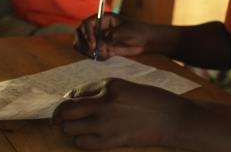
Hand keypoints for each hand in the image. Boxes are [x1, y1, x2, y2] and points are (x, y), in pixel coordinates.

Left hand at [53, 78, 193, 149]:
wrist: (170, 118)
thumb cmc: (147, 99)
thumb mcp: (123, 86)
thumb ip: (99, 90)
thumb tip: (72, 99)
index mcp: (108, 86)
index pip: (75, 93)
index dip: (69, 100)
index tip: (70, 105)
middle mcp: (104, 104)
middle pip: (65, 112)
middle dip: (60, 115)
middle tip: (62, 118)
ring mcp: (106, 124)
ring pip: (70, 129)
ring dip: (72, 128)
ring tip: (82, 127)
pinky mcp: (110, 141)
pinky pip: (81, 144)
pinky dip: (81, 141)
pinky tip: (90, 136)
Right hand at [74, 13, 155, 58]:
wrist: (147, 41)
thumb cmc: (138, 31)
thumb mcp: (126, 31)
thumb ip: (111, 36)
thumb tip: (99, 44)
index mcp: (103, 19)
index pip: (87, 24)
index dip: (87, 34)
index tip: (93, 45)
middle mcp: (99, 28)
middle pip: (80, 33)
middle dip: (83, 43)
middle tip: (91, 51)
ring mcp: (100, 38)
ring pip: (84, 44)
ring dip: (88, 51)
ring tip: (102, 53)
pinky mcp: (103, 48)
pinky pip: (93, 54)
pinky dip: (97, 56)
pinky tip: (109, 55)